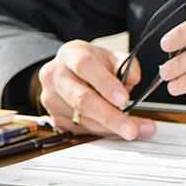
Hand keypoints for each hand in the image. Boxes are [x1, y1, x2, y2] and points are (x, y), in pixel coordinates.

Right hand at [36, 40, 156, 140]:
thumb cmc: (92, 62)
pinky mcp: (54, 117)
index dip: (105, 84)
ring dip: (110, 128)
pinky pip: (80, 128)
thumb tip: (133, 79)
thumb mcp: (110, 55)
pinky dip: (101, 131)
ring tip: (135, 130)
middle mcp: (56, 76)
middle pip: (82, 99)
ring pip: (81, 119)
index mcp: (71, 54)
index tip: (124, 99)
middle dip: (109, 116)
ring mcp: (51, 99)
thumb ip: (126, 64)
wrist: (67, 70)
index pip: (86, 67)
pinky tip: (118, 130)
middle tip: (131, 128)